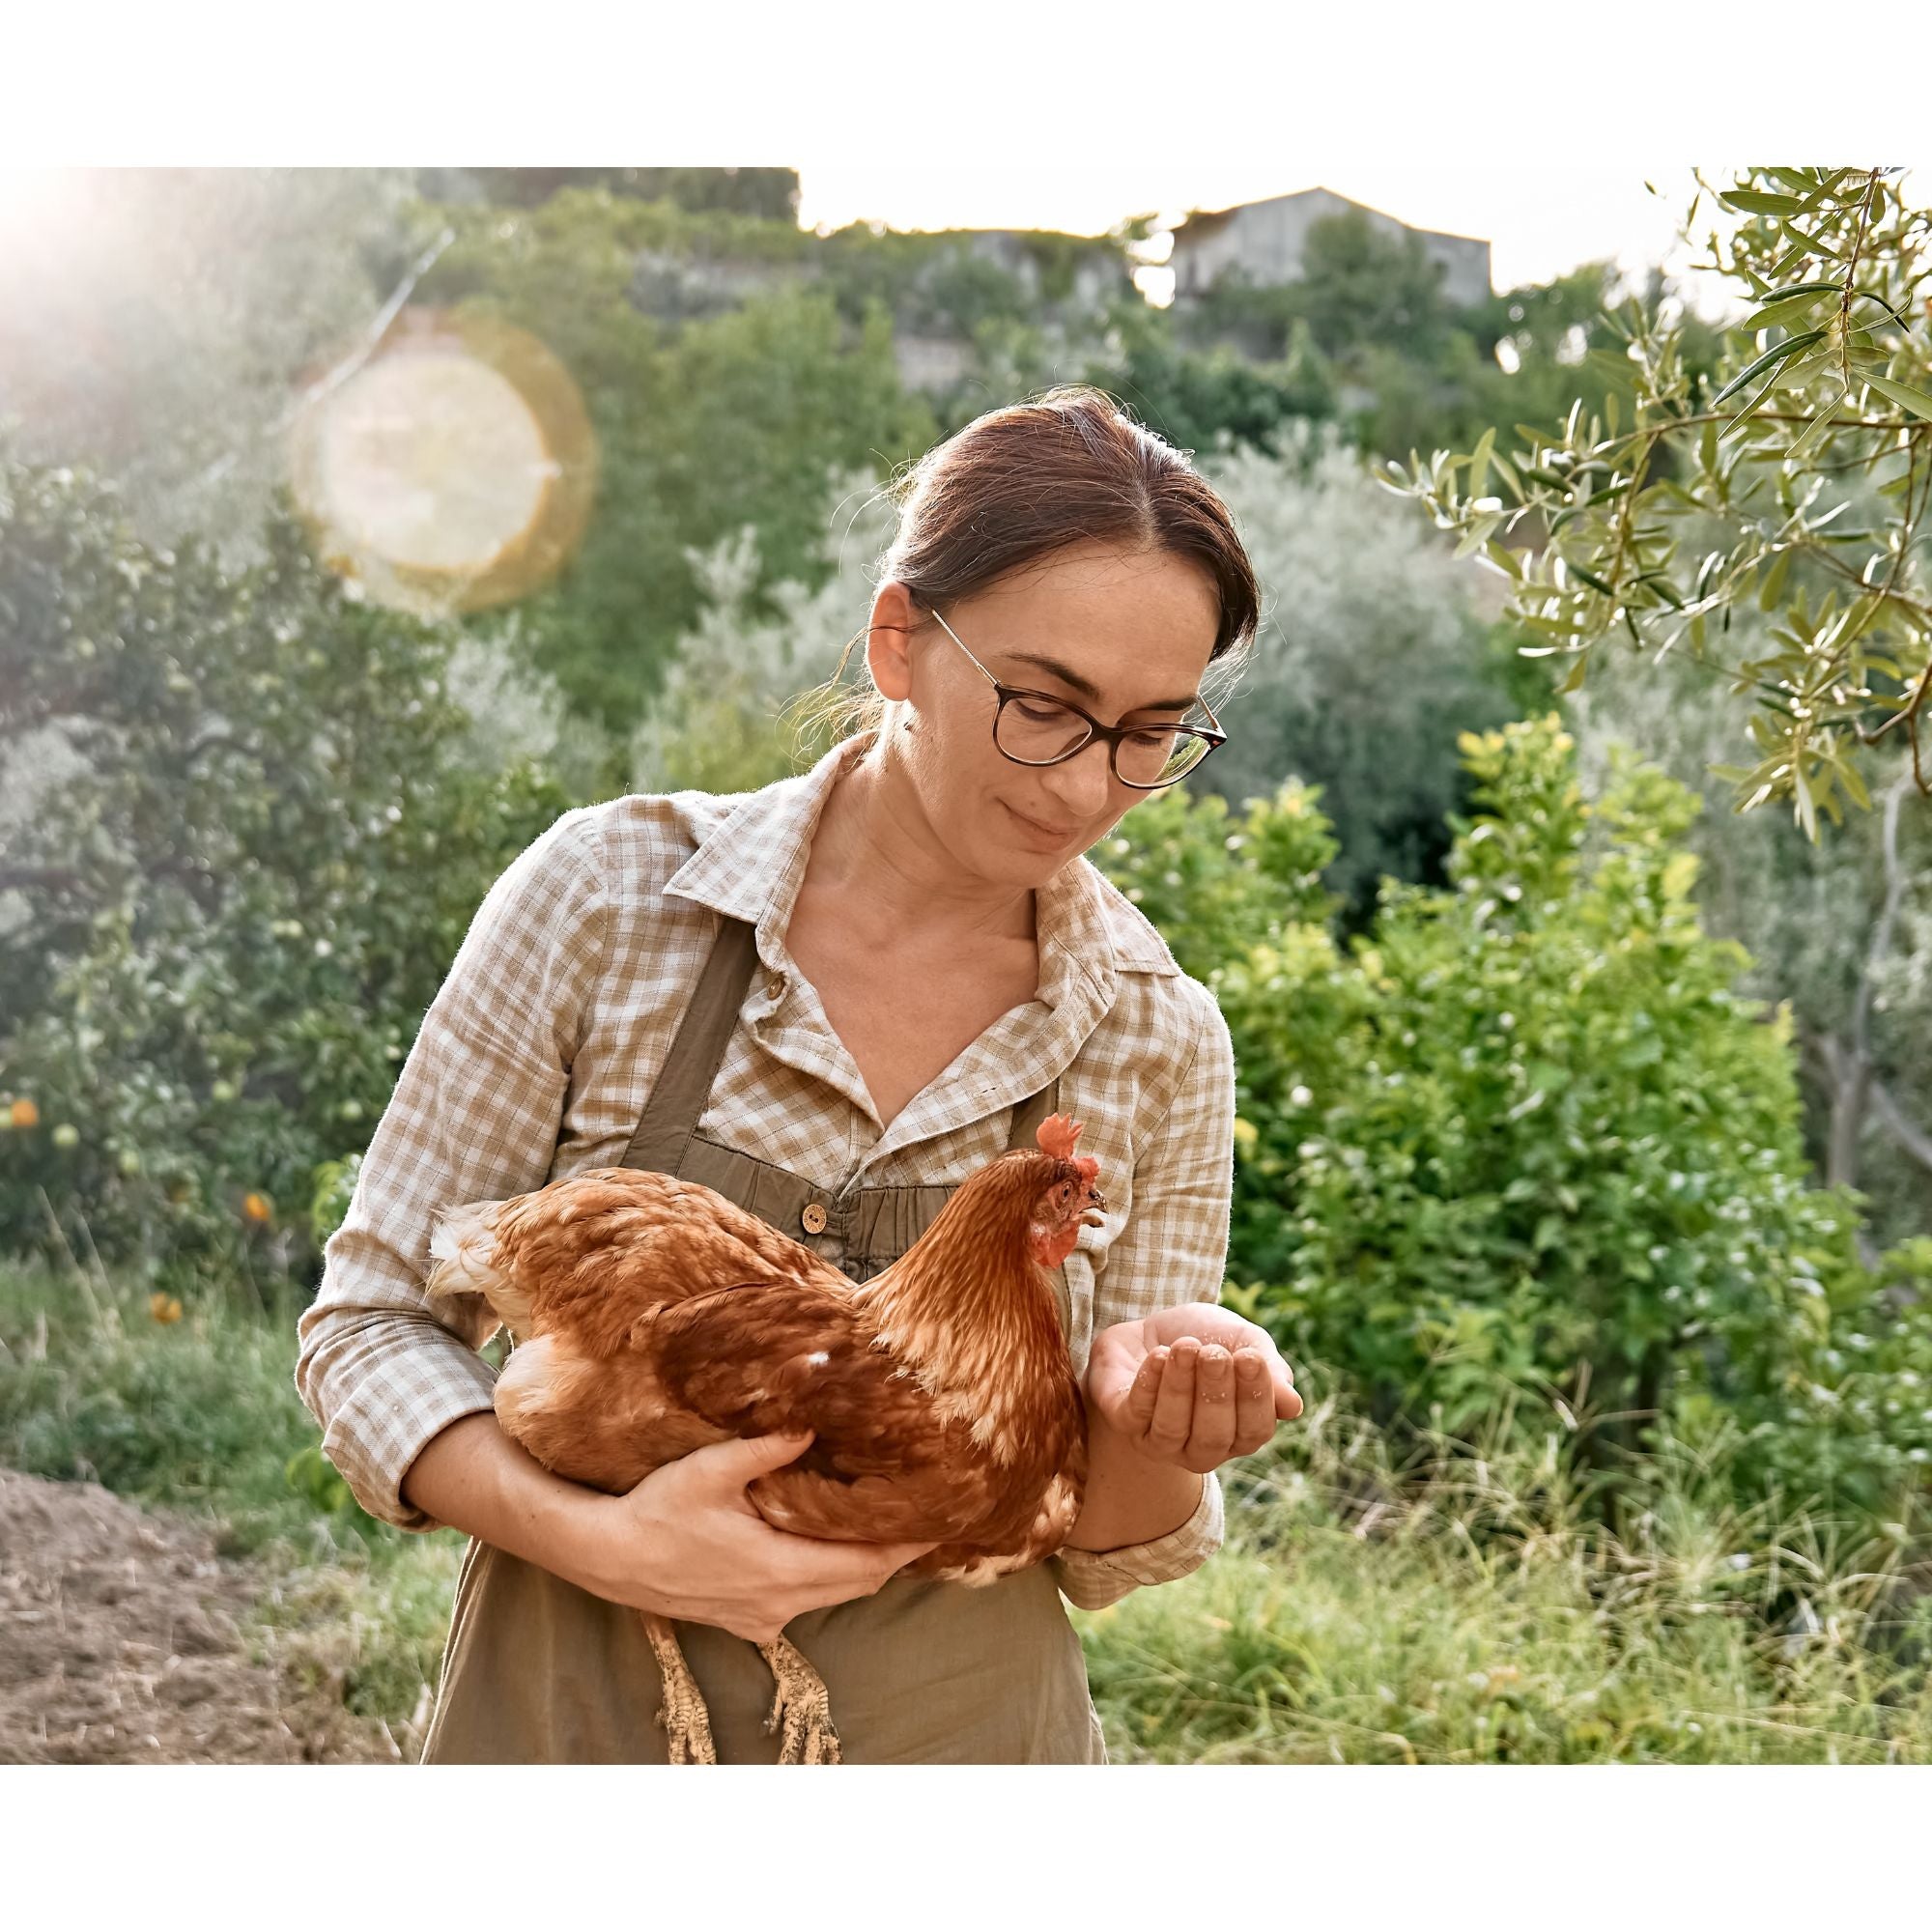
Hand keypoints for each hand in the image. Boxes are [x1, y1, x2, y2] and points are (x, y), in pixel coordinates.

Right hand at [565, 1430, 939, 1642]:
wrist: (608, 1558)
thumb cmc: (658, 1511)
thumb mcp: (710, 1470)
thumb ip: (766, 1447)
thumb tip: (812, 1423)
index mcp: (780, 1570)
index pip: (867, 1564)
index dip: (909, 1546)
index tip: (944, 1523)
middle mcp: (780, 1604)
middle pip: (859, 1583)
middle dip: (895, 1553)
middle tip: (926, 1517)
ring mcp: (762, 1618)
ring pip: (834, 1595)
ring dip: (862, 1566)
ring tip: (889, 1527)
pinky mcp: (745, 1622)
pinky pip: (804, 1602)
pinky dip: (828, 1578)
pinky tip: (828, 1547)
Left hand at [1086, 1303, 1302, 1474]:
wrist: (1151, 1328)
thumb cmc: (1206, 1340)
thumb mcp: (1244, 1342)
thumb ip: (1270, 1369)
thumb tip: (1292, 1406)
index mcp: (1240, 1433)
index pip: (1255, 1429)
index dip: (1255, 1396)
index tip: (1251, 1357)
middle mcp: (1202, 1447)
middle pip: (1215, 1435)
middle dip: (1216, 1391)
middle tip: (1214, 1353)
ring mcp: (1161, 1442)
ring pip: (1173, 1427)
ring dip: (1180, 1386)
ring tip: (1185, 1348)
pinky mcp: (1125, 1423)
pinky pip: (1137, 1413)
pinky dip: (1149, 1383)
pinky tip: (1159, 1355)